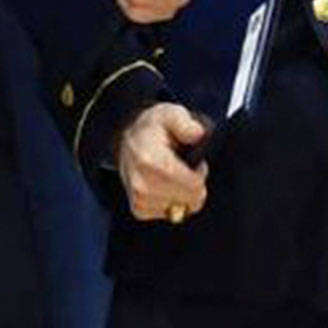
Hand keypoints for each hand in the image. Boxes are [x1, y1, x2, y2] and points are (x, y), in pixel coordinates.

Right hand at [114, 103, 209, 221]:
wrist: (127, 140)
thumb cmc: (153, 128)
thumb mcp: (170, 114)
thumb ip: (185, 123)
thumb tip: (198, 133)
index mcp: (151, 161)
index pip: (194, 187)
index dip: (200, 173)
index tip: (193, 162)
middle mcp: (142, 184)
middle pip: (191, 201)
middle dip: (193, 185)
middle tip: (183, 167)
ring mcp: (139, 199)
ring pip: (182, 209)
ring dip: (182, 194)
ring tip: (172, 174)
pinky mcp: (139, 210)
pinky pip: (171, 213)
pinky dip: (172, 201)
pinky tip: (163, 184)